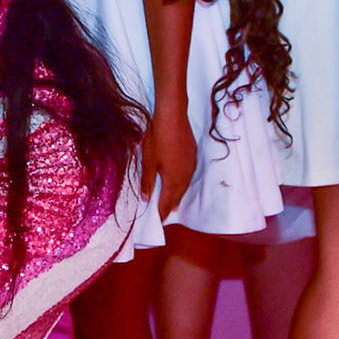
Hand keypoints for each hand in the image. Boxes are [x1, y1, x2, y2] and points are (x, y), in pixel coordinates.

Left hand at [139, 99, 196, 220]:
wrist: (173, 115)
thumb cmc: (157, 138)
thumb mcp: (147, 161)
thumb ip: (147, 181)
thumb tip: (146, 199)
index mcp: (173, 180)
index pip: (166, 203)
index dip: (161, 213)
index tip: (156, 223)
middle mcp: (185, 176)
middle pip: (177, 197)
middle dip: (169, 207)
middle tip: (163, 216)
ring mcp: (191, 166)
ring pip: (184, 187)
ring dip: (177, 196)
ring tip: (172, 204)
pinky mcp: (193, 156)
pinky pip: (188, 176)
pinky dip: (182, 184)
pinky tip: (178, 182)